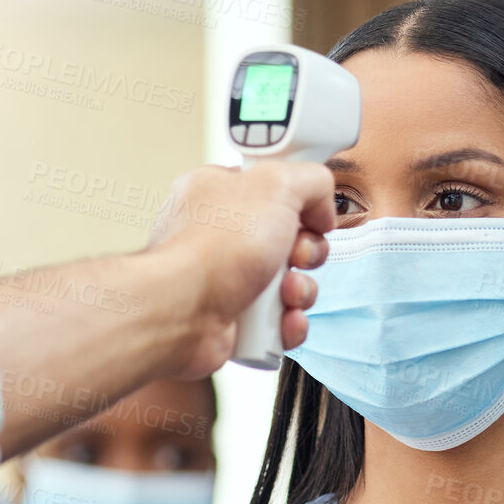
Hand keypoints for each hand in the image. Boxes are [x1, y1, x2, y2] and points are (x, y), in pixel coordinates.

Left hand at [147, 161, 332, 378]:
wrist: (182, 313)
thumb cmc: (212, 250)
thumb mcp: (277, 184)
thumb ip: (310, 179)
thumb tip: (321, 206)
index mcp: (219, 192)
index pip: (274, 189)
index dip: (300, 203)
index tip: (309, 214)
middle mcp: (219, 236)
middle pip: (289, 239)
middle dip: (305, 252)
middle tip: (294, 256)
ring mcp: (225, 280)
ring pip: (287, 283)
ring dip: (300, 290)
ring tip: (284, 292)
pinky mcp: (231, 319)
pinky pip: (278, 321)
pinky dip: (288, 323)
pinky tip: (282, 319)